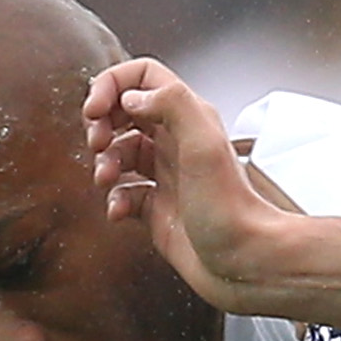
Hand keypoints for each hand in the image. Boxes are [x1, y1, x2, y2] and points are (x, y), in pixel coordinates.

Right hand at [88, 57, 304, 308]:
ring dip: (103, 162)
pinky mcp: (158, 209)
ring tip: (106, 179)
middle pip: (124, 112)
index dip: (112, 84)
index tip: (94, 110)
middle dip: (101, 123)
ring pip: (120, 153)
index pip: (143, 77)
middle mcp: (176, 143)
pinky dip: (114, 199)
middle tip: (98, 142)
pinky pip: (124, 194)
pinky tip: (119, 211)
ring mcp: (166, 176)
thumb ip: (172, 105)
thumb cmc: (231, 208)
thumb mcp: (203, 144)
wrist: (245, 263)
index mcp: (188, 119)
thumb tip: (131, 97)